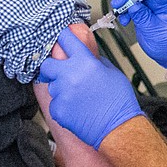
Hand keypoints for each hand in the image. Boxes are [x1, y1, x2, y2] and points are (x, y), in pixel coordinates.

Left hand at [38, 29, 142, 148]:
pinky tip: (77, 109)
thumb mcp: (112, 72)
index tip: (60, 38)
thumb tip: (86, 56)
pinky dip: (64, 106)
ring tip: (78, 97)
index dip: (62, 37)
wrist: (118, 128)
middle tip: (59, 72)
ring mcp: (62, 93)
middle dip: (51, 67)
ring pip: (52, 86)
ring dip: (61, 89)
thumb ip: (95, 61)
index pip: (65, 40)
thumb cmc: (119, 101)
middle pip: (47, 64)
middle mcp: (69, 75)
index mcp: (85, 62)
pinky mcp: (58, 110)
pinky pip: (55, 103)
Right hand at [112, 0, 166, 67]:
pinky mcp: (144, 8)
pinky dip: (124, 10)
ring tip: (122, 16)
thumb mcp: (156, 32)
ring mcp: (152, 3)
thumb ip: (143, 18)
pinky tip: (124, 19)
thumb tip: (132, 5)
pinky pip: (131, 3)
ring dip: (124, 3)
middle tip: (118, 4)